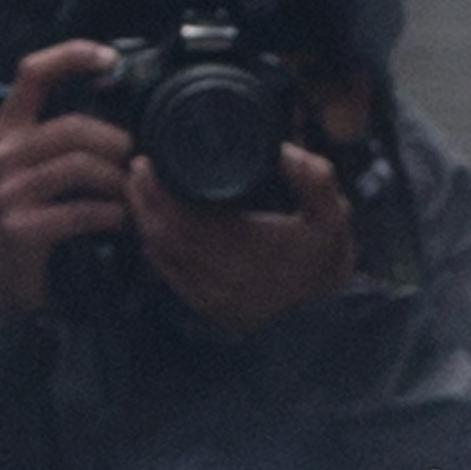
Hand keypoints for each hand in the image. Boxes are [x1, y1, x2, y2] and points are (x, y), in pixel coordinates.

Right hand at [0, 41, 140, 320]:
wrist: (6, 269)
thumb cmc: (36, 207)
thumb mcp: (43, 162)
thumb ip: (70, 134)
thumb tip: (122, 104)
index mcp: (9, 128)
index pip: (32, 73)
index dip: (70, 56)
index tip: (109, 58)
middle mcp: (2, 153)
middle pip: (73, 127)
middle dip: (117, 143)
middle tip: (136, 160)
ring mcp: (7, 190)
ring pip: (80, 167)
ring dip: (119, 181)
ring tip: (131, 193)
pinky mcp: (20, 226)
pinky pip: (81, 211)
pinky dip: (112, 214)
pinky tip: (121, 219)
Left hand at [132, 138, 358, 335]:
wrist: (327, 318)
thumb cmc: (325, 264)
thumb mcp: (333, 218)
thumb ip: (316, 181)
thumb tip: (285, 151)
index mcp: (249, 248)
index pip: (185, 217)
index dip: (158, 189)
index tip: (148, 162)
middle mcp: (225, 274)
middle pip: (163, 232)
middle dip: (144, 199)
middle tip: (137, 169)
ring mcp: (213, 294)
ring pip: (161, 253)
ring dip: (145, 221)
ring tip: (140, 191)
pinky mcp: (208, 306)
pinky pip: (169, 274)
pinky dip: (155, 248)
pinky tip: (153, 228)